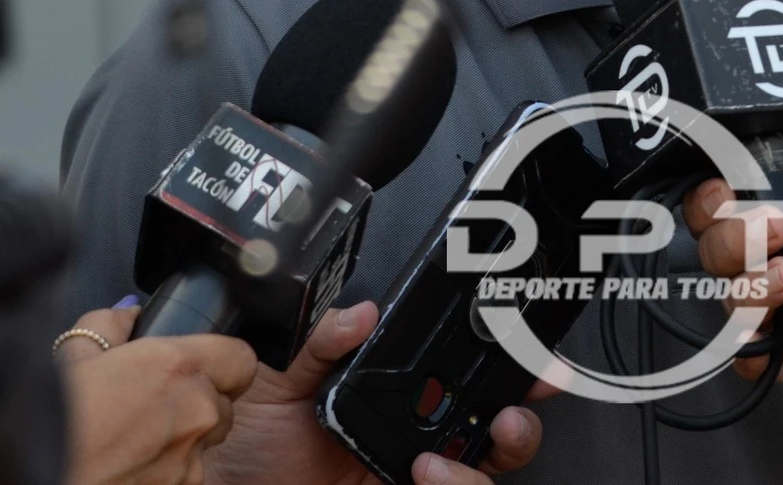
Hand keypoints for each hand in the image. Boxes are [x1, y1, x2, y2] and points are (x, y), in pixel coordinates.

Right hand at [57, 303, 255, 484]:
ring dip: (182, 439)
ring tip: (134, 437)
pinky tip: (129, 463)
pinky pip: (185, 475)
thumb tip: (127, 315)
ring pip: (205, 444)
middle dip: (199, 402)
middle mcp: (196, 414)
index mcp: (180, 369)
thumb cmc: (53, 422)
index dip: (224, 361)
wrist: (39, 475)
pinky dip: (166, 470)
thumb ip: (110, 324)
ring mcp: (190, 461)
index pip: (242, 358)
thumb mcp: (74, 355)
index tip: (199, 366)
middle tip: (154, 404)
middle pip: (224, 404)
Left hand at [203, 300, 542, 484]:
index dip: (506, 364)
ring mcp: (414, 475)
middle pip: (495, 429)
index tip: (530, 356)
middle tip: (509, 414)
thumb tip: (361, 313)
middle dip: (519, 421)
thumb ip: (324, 341)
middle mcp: (415, 436)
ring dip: (481, 467)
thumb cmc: (251, 438)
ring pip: (483, 474)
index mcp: (395, 393)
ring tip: (436, 462)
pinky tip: (424, 475)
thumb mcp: (284, 377)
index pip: (464, 374)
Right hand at [684, 160, 782, 387]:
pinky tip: (781, 336)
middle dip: (727, 236)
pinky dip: (756, 353)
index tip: (738, 191)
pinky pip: (763, 358)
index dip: (724, 189)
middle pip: (721, 243)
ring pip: (734, 296)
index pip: (742, 188)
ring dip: (746, 286)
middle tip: (770, 231)